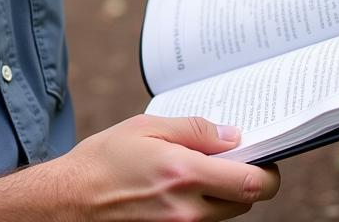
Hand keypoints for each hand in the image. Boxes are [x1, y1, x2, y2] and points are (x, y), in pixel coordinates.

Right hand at [63, 114, 279, 220]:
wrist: (71, 200)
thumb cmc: (104, 158)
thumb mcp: (147, 127)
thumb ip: (194, 131)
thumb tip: (233, 136)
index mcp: (184, 174)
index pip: (253, 184)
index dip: (267, 170)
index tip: (262, 156)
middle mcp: (188, 210)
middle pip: (245, 202)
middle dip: (244, 178)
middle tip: (228, 157)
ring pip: (226, 214)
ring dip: (224, 193)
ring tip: (197, 170)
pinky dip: (204, 206)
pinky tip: (181, 187)